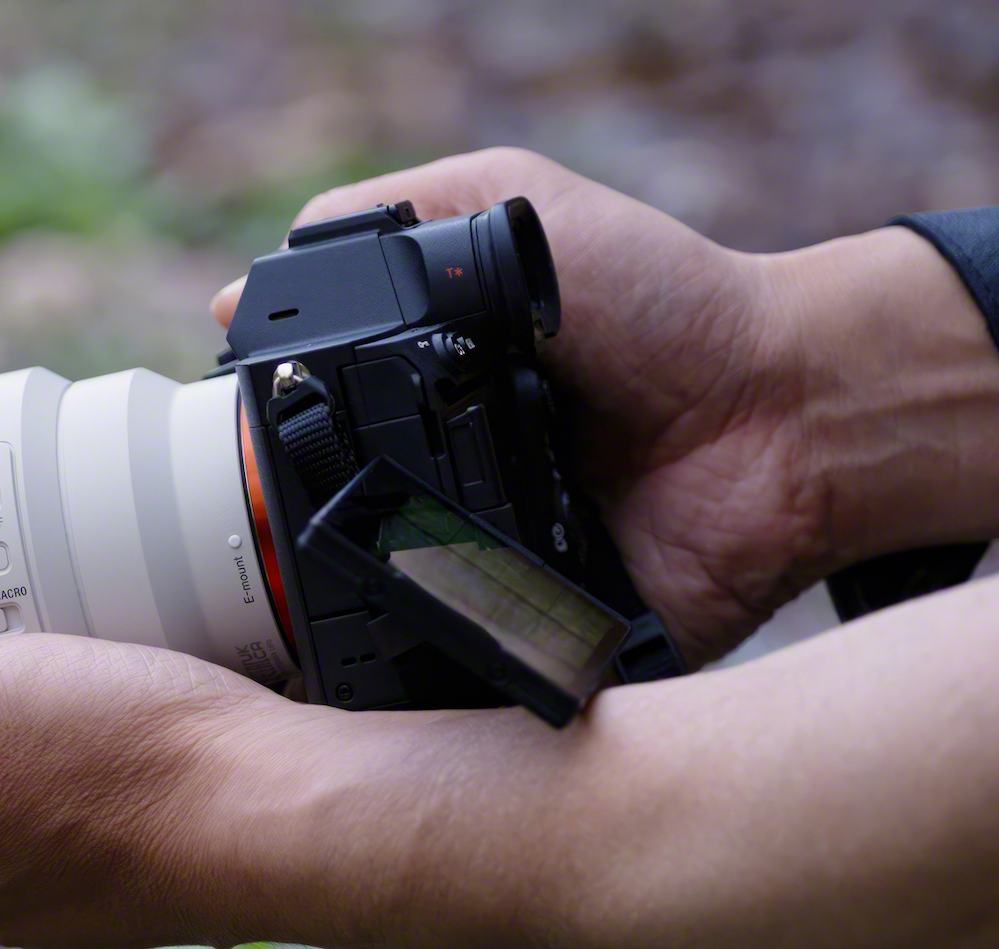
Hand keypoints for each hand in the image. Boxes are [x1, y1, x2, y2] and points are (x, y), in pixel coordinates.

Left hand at [0, 634, 334, 948]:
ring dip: (10, 723)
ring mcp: (91, 880)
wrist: (298, 808)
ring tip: (35, 640)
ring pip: (13, 792)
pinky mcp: (166, 844)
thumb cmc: (112, 770)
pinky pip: (99, 785)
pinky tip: (123, 680)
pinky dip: (95, 735)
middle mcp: (1, 898)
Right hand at [219, 148, 817, 662]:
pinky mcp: (548, 651)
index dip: (258, 470)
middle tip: (242, 578)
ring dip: (343, 633)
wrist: (787, 408)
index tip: (211, 487)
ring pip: (381, 631)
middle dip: (280, 572)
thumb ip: (382, 224)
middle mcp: (445, 502)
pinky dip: (437, 691)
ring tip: (295, 636)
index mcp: (421, 410)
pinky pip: (471, 689)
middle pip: (324, 556)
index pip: (309, 451)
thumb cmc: (663, 299)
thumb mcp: (508, 207)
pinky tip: (392, 675)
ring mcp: (492, 584)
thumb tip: (229, 304)